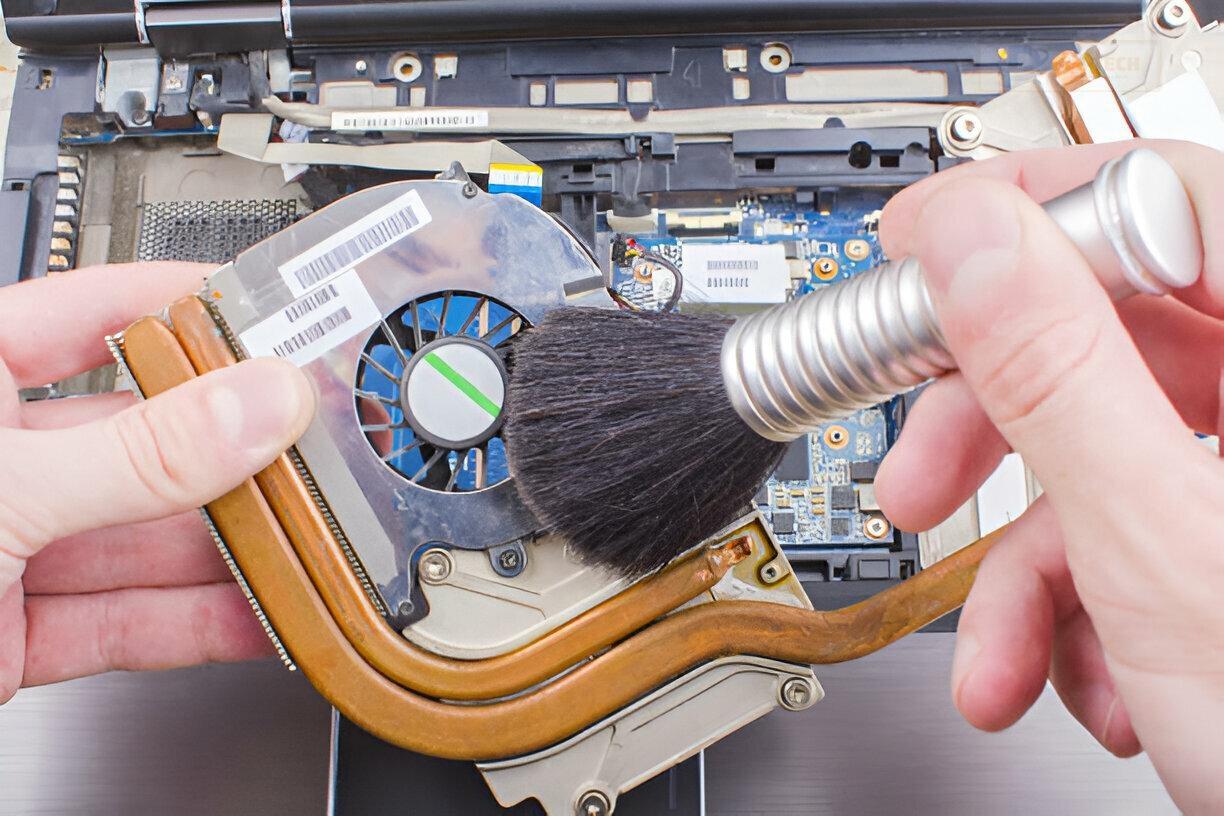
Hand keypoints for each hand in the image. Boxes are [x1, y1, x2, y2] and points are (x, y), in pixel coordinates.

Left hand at [0, 263, 314, 702]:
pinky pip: (127, 620)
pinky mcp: (15, 632)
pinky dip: (197, 623)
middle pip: (145, 437)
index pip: (101, 312)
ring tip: (308, 537)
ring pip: (146, 536)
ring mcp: (8, 547)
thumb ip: (135, 454)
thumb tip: (254, 407)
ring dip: (230, 546)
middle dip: (235, 450)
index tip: (280, 318)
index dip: (195, 310)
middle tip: (315, 447)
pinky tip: (259, 612)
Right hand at [874, 140, 1223, 811]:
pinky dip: (1075, 605)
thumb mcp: (1167, 554)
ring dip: (1023, 558)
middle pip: (1111, 335)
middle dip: (989, 425)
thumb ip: (1058, 378)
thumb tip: (970, 242)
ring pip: (1102, 454)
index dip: (1022, 213)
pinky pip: (1125, 530)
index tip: (915, 250)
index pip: (1163, 200)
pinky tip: (1077, 675)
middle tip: (916, 465)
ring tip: (995, 646)